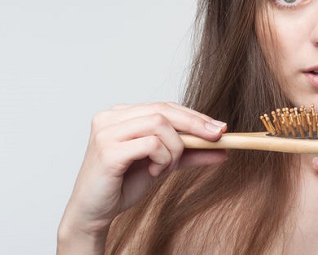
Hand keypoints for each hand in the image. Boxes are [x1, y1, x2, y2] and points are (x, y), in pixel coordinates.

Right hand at [58, 102, 227, 251]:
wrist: (94, 212)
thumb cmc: (122, 184)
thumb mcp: (163, 164)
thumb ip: (190, 154)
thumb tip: (223, 148)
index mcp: (122, 114)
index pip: (165, 106)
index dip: (194, 115)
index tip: (220, 128)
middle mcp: (111, 117)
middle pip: (164, 110)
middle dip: (196, 124)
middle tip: (217, 137)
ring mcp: (107, 132)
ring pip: (159, 124)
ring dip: (174, 148)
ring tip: (166, 167)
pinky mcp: (108, 150)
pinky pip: (150, 144)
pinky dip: (161, 158)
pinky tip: (153, 172)